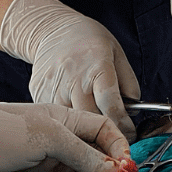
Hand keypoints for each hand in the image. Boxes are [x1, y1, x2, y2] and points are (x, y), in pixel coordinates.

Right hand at [0, 0, 139, 137]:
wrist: (52, 28)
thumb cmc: (89, 41)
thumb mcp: (118, 54)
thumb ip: (129, 84)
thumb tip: (133, 113)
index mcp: (98, 67)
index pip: (112, 107)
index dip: (124, 127)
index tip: (130, 135)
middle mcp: (74, 78)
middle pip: (91, 120)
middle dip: (105, 136)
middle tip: (115, 142)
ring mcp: (53, 87)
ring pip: (69, 124)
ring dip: (83, 134)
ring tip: (93, 137)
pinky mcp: (38, 93)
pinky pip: (54, 118)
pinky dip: (65, 125)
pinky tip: (73, 124)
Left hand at [0, 90, 131, 171]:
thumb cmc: (3, 131)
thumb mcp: (48, 136)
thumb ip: (82, 153)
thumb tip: (112, 170)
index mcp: (66, 121)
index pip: (104, 131)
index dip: (119, 147)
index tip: (126, 166)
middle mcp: (61, 142)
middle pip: (98, 157)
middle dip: (113, 170)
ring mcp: (50, 164)